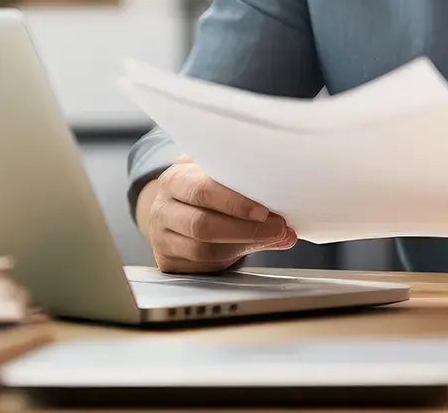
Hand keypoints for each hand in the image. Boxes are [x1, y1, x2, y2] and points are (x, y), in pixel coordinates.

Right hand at [136, 155, 298, 272]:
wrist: (175, 207)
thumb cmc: (205, 191)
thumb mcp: (219, 181)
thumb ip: (249, 197)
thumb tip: (287, 230)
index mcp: (175, 179)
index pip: (203, 191)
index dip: (235, 203)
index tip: (264, 211)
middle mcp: (161, 208)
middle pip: (202, 225)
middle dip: (246, 230)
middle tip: (278, 229)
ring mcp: (160, 237)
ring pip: (202, 250)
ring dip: (242, 247)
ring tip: (270, 239)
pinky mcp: (166, 261)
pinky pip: (200, 267)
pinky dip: (228, 262)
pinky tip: (245, 250)